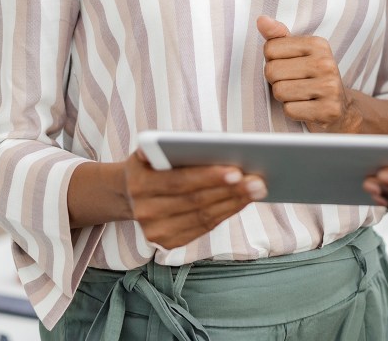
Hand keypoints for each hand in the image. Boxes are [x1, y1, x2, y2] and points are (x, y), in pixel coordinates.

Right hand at [121, 150, 265, 248]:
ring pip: (203, 217)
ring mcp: (156, 232)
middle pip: (195, 202)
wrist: (129, 194)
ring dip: (234, 203)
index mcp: (139, 184)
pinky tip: (242, 201)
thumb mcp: (150, 150)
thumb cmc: (151, 164)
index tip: (237, 170)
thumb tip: (207, 144)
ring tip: (257, 189)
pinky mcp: (168, 243)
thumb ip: (168, 146)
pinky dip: (225, 213)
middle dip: (230, 191)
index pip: (179, 182)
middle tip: (258, 181)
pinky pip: (203, 228)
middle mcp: (144, 212)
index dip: (209, 177)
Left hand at [257, 16, 357, 132]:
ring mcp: (330, 87)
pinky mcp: (329, 110)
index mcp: (318, 44)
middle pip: (272, 71)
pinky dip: (293, 112)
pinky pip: (290, 110)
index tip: (289, 67)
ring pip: (279, 91)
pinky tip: (306, 107)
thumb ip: (278, 36)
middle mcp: (326, 63)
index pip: (270, 49)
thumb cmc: (312, 77)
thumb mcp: (298, 53)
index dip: (273, 61)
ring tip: (300, 95)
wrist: (340, 108)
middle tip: (293, 83)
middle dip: (276, 81)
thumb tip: (261, 20)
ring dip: (284, 97)